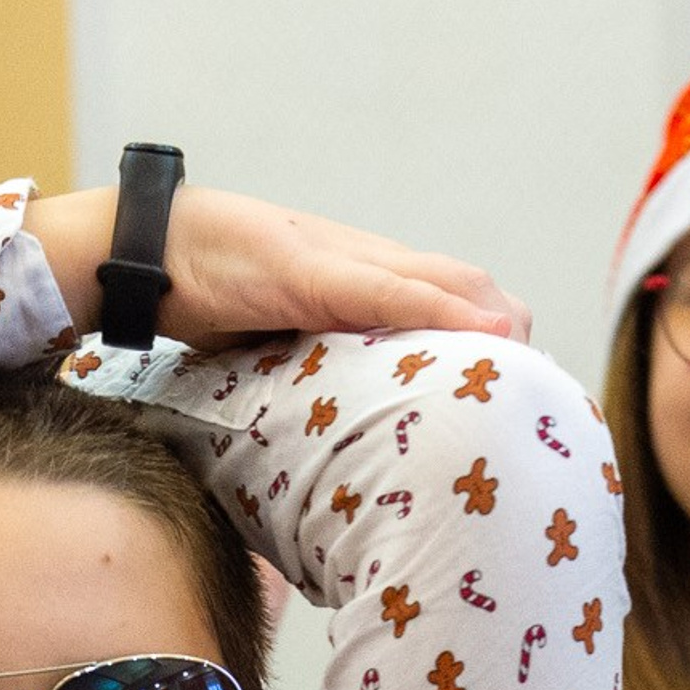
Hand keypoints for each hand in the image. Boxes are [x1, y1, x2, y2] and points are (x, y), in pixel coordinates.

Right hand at [23, 184, 528, 351]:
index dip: (484, 328)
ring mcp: (343, 262)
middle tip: (541, 385)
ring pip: (443, 281)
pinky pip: (391, 290)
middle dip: (506, 329)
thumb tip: (315, 438)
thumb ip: (302, 370)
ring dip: (492, 318)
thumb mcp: (265, 342)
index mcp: (356, 279)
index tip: (514, 378)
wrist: (148, 252)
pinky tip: (480, 328)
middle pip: (461, 284)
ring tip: (529, 358)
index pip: (442, 295)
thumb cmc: (200, 296)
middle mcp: (363, 262)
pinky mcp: (316, 271)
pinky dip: (440, 307)